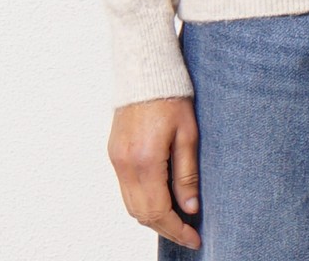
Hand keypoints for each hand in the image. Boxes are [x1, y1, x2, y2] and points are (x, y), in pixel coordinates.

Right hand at [107, 96, 201, 250]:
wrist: (145, 70)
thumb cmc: (171, 95)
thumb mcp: (188, 133)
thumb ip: (187, 173)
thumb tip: (190, 208)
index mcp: (145, 161)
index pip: (159, 211)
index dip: (177, 230)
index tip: (195, 239)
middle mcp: (125, 165)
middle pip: (142, 214)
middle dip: (166, 228)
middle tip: (189, 232)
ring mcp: (116, 159)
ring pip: (131, 205)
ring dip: (153, 216)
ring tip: (178, 218)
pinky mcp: (114, 152)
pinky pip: (125, 189)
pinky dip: (142, 200)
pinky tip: (161, 197)